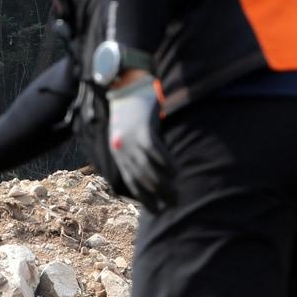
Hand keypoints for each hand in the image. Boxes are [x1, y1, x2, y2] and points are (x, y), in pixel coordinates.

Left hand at [106, 71, 175, 210]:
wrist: (126, 86)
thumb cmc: (130, 111)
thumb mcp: (127, 134)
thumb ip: (135, 151)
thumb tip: (151, 171)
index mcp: (119, 153)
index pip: (132, 182)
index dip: (144, 198)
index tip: (156, 210)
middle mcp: (123, 150)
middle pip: (141, 179)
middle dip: (157, 194)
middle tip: (173, 204)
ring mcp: (133, 140)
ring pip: (148, 168)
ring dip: (163, 183)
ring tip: (176, 193)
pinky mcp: (143, 129)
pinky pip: (155, 151)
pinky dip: (165, 163)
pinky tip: (175, 172)